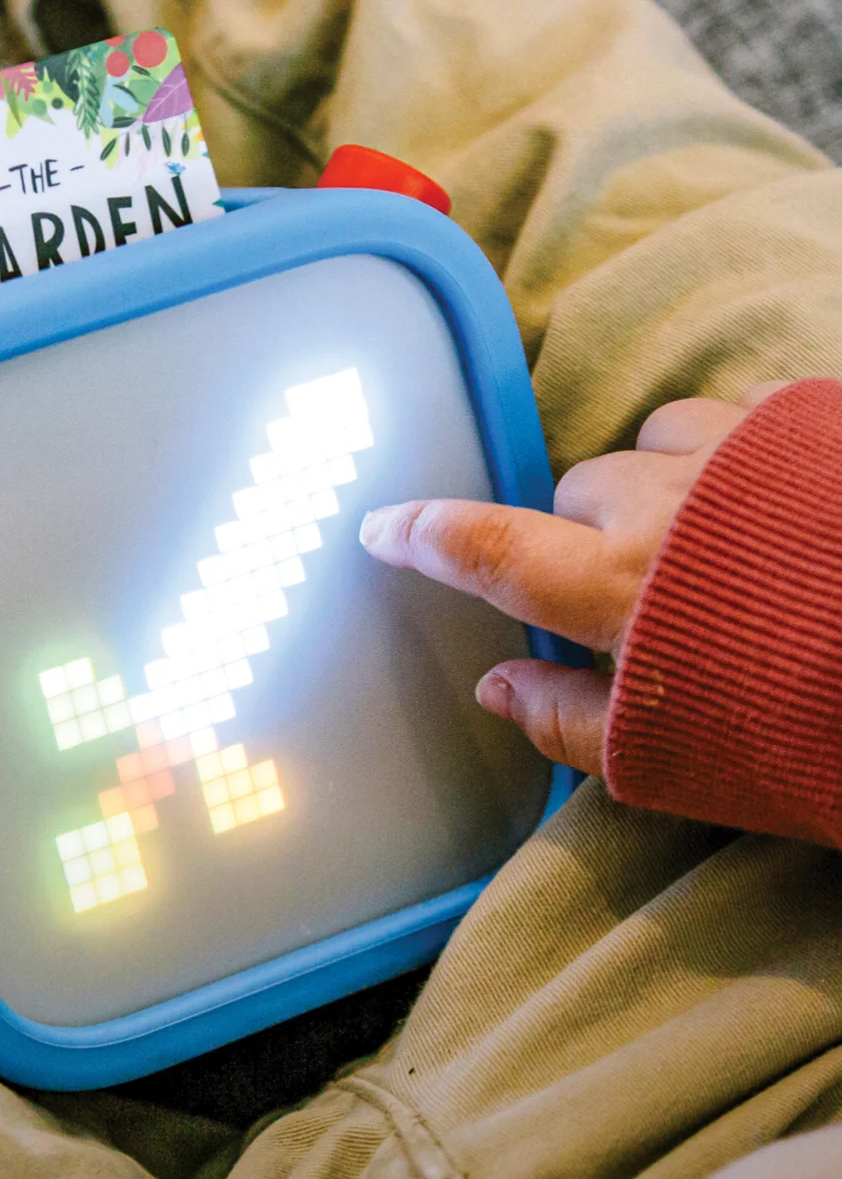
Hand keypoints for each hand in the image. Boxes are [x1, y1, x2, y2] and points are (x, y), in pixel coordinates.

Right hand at [358, 383, 792, 773]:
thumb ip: (571, 719)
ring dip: (657, 484)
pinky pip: (736, 420)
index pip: (489, 550)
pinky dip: (726, 457)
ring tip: (702, 541)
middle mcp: (665, 502)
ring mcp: (743, 452)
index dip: (424, 535)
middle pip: (576, 491)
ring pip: (653, 442)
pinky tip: (764, 504)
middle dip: (582, 534)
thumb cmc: (811, 730)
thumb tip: (496, 682)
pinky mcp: (809, 429)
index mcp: (618, 586)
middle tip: (631, 595)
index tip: (380, 524)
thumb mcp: (677, 758)